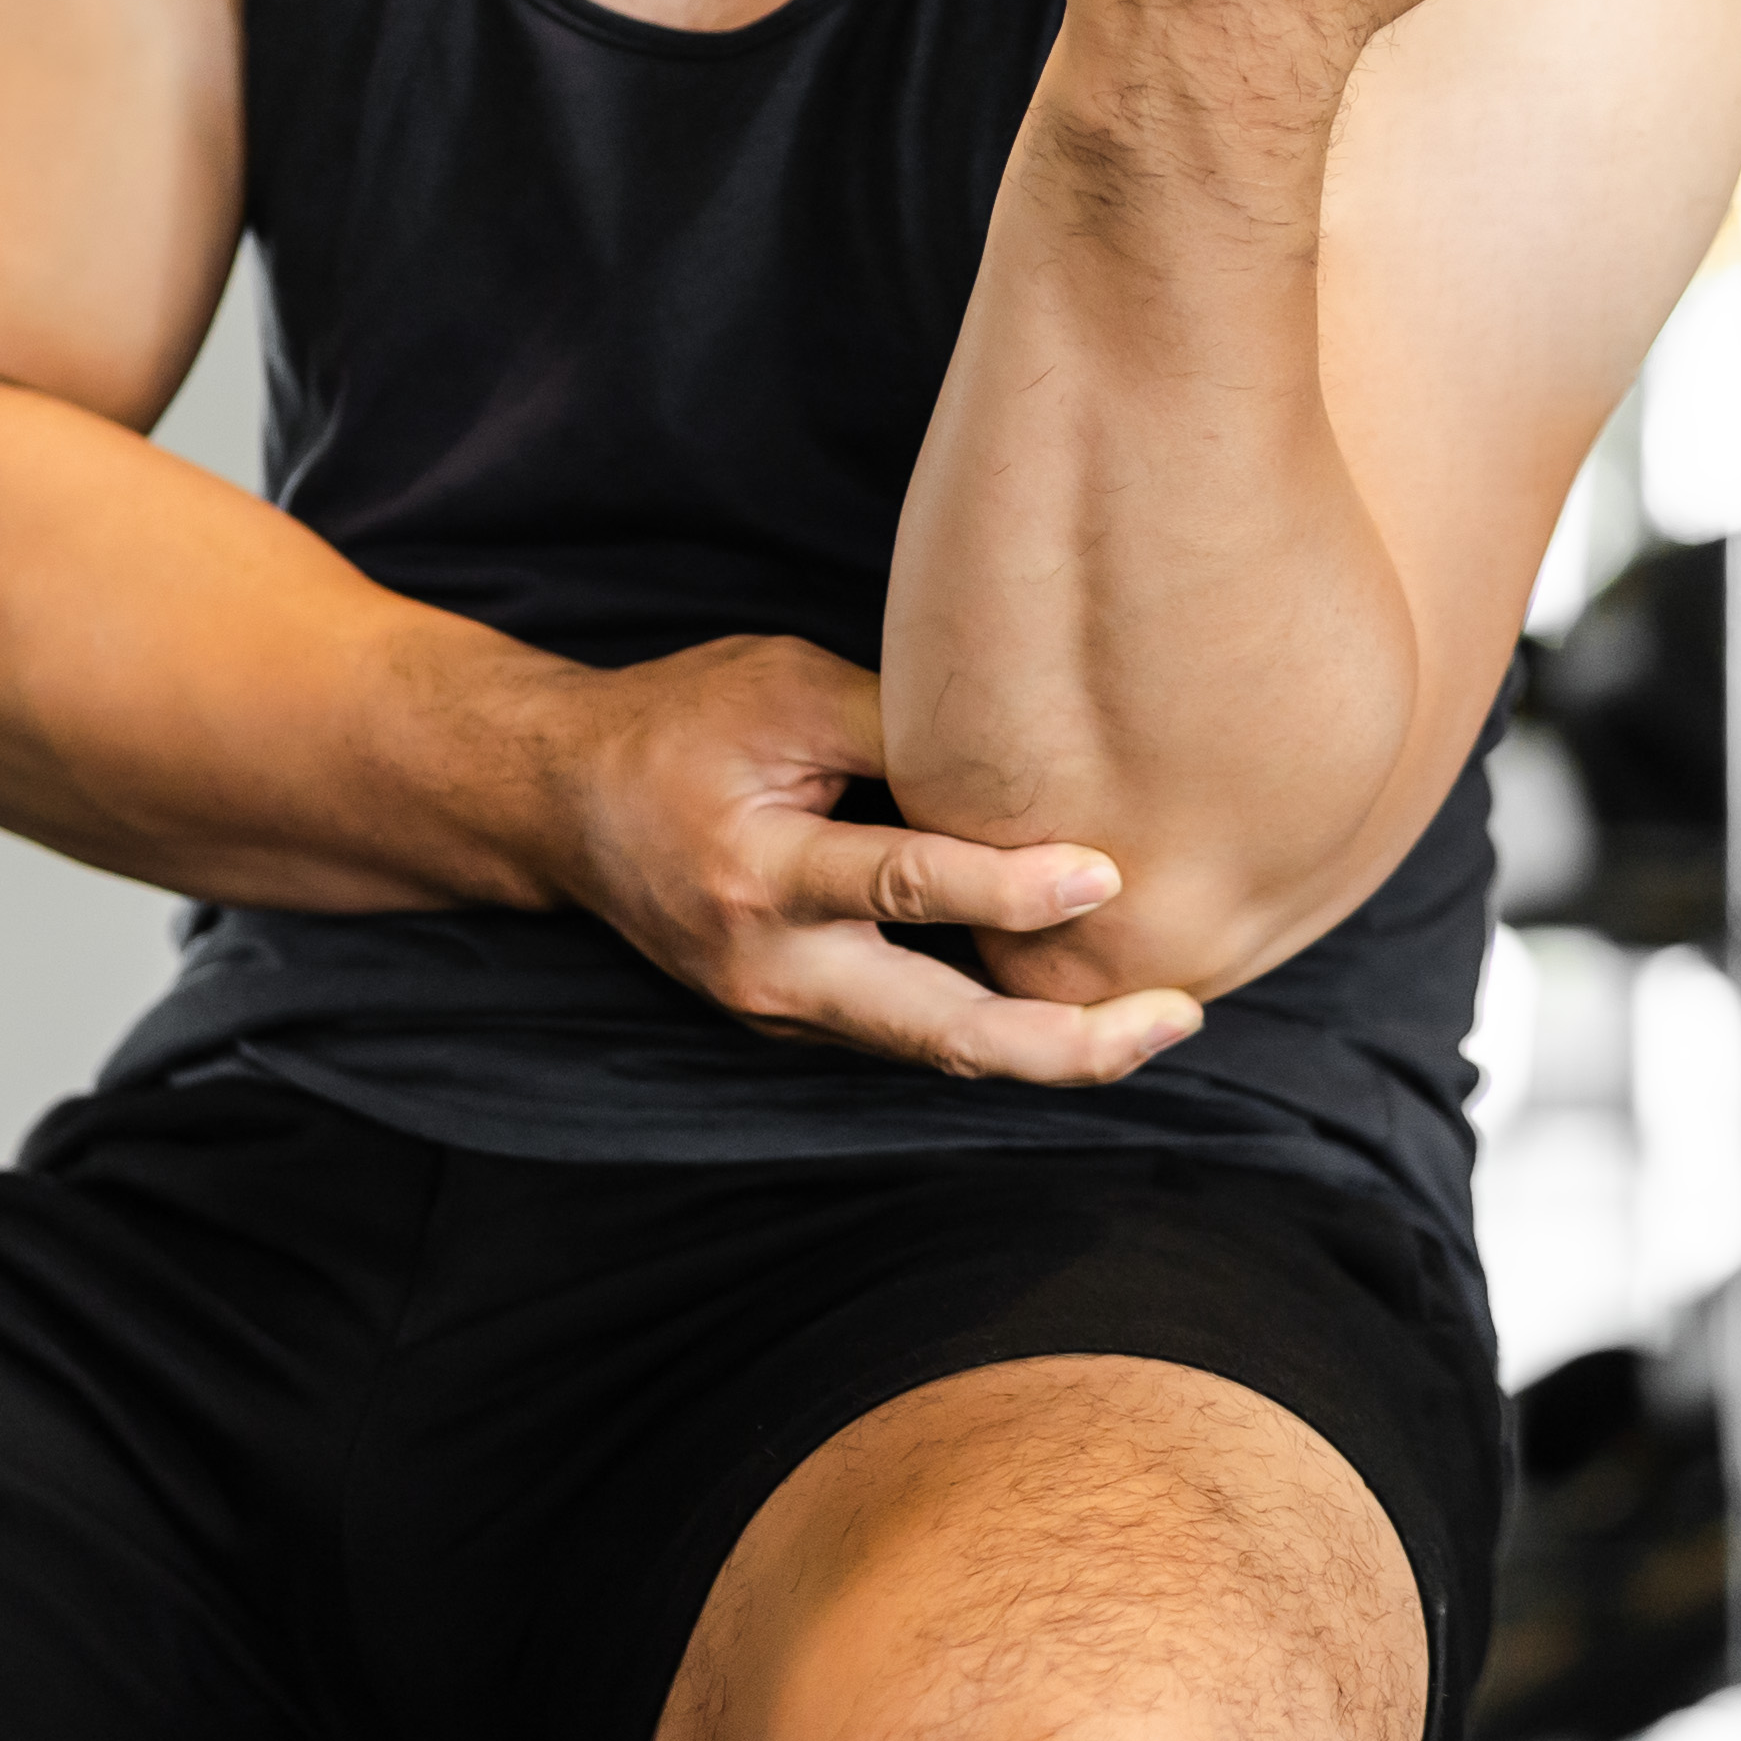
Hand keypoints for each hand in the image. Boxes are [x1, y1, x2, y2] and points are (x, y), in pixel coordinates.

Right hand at [531, 634, 1204, 1083]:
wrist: (566, 808)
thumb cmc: (683, 725)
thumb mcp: (784, 687)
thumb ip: (901, 723)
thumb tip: (1039, 751)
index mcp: (757, 872)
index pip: (899, 885)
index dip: (1007, 888)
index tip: (1106, 874)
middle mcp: (772, 968)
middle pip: (939, 1035)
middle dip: (1065, 1043)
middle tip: (1175, 1016)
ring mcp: (784, 1013)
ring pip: (938, 1053)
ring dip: (1051, 1048)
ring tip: (1157, 1021)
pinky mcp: (801, 1023)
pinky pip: (914, 1040)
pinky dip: (999, 1033)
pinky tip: (1079, 1013)